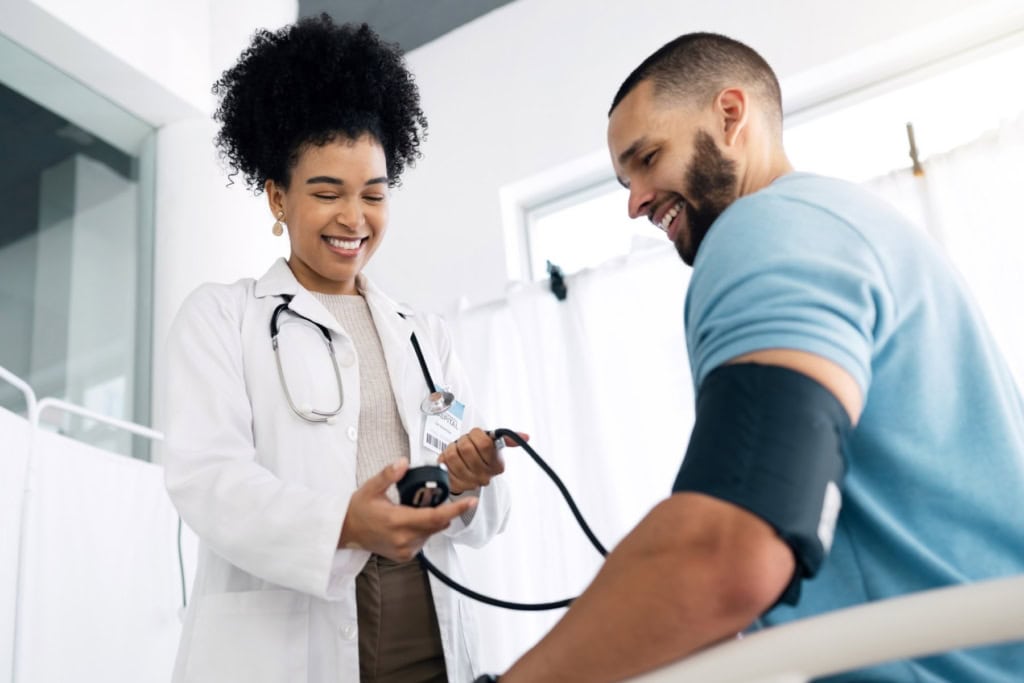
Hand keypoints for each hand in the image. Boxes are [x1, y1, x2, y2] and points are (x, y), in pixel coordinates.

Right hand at [338, 458, 476, 561]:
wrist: (345, 532)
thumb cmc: (358, 510)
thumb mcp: (371, 488)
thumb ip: (388, 474)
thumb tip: (403, 462)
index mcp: (397, 521)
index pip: (435, 516)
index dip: (455, 510)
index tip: (470, 502)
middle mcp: (403, 538)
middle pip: (437, 525)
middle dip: (445, 511)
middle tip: (440, 498)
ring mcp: (405, 549)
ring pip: (431, 533)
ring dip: (432, 520)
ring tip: (416, 508)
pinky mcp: (404, 555)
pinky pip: (423, 540)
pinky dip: (424, 529)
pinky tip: (411, 520)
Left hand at [437, 427, 528, 493]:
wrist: (464, 475)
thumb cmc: (478, 456)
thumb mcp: (493, 445)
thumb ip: (506, 439)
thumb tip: (526, 437)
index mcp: (497, 466)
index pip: (484, 443)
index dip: (475, 435)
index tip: (475, 437)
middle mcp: (484, 476)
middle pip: (467, 448)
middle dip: (463, 441)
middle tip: (465, 444)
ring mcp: (468, 482)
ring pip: (453, 454)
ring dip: (452, 449)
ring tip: (457, 452)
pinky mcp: (453, 484)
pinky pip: (443, 464)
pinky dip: (444, 458)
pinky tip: (450, 460)